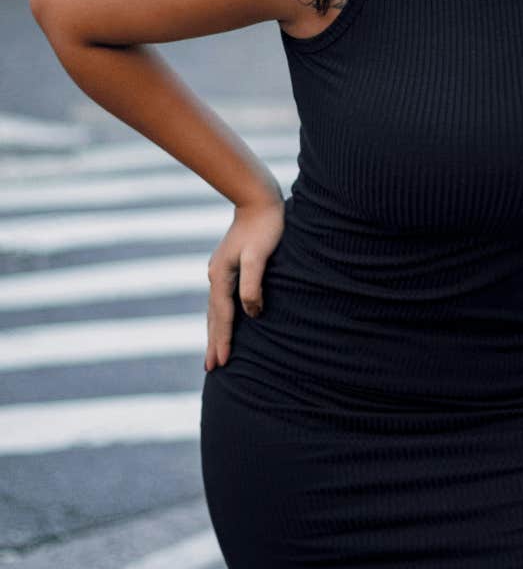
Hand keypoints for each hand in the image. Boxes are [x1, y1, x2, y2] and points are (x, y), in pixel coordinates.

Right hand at [204, 196, 284, 370]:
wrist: (257, 199)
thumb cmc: (264, 226)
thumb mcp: (259, 256)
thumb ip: (253, 284)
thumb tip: (252, 312)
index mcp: (221, 276)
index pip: (223, 316)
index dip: (223, 341)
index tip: (222, 364)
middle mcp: (216, 275)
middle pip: (213, 316)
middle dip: (213, 342)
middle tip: (211, 369)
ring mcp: (220, 270)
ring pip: (215, 309)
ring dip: (214, 331)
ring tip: (214, 352)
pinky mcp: (228, 266)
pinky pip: (222, 299)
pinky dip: (221, 316)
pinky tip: (224, 320)